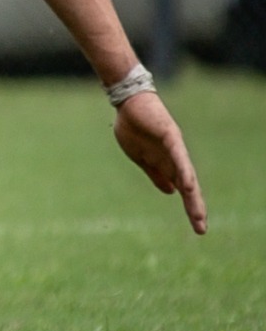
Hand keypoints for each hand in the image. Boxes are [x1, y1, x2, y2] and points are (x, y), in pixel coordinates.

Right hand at [113, 92, 207, 233]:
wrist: (129, 102)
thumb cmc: (133, 127)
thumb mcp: (141, 157)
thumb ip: (156, 174)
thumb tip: (171, 192)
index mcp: (166, 164)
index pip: (183, 190)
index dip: (191, 207)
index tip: (198, 227)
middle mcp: (175, 159)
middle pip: (189, 188)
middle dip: (194, 208)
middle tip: (201, 229)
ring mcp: (174, 149)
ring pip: (187, 176)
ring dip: (192, 195)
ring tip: (198, 213)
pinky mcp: (171, 137)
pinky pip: (178, 158)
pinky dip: (183, 172)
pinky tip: (186, 185)